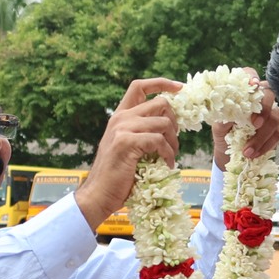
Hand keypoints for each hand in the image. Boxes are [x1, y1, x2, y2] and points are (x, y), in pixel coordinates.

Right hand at [75, 77, 182, 228]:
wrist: (99, 194)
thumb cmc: (117, 175)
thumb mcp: (128, 147)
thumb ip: (142, 132)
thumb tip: (169, 125)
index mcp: (120, 116)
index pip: (140, 86)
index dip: (162, 83)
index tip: (179, 88)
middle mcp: (120, 118)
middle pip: (159, 103)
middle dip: (174, 121)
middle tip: (174, 141)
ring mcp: (122, 129)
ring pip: (163, 122)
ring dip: (174, 141)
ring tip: (171, 156)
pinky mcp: (126, 143)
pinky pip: (159, 140)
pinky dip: (168, 153)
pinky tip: (167, 164)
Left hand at [212, 70, 278, 171]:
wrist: (229, 150)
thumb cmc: (223, 131)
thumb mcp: (218, 126)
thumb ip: (223, 118)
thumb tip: (228, 115)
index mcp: (243, 91)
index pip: (249, 75)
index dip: (252, 78)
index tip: (252, 85)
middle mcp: (260, 97)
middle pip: (269, 94)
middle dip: (264, 109)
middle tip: (254, 124)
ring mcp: (272, 111)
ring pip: (275, 117)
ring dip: (262, 136)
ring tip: (248, 151)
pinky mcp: (278, 126)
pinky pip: (278, 132)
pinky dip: (266, 144)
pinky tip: (255, 153)